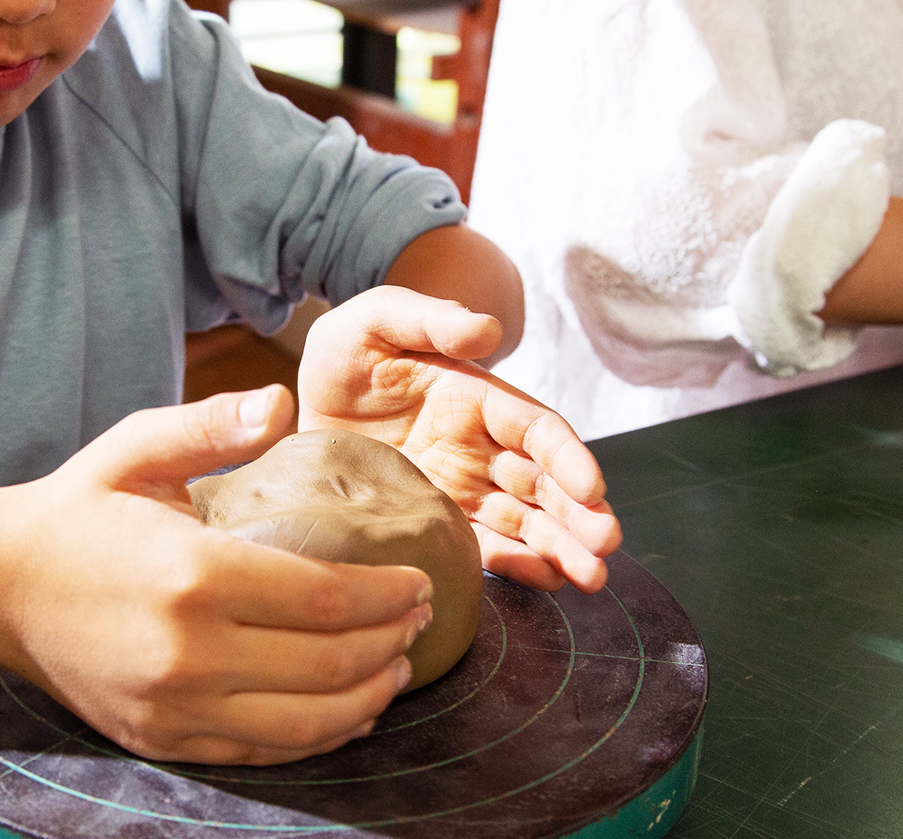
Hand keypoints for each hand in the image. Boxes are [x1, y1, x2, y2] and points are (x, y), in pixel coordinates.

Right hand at [0, 385, 433, 765]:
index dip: (386, 596)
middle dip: (391, 644)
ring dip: (367, 699)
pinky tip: (346, 711)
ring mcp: (173, 705)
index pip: (324, 598)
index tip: (418, 581)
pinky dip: (317, 736)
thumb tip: (282, 402)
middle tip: (420, 620)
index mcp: (192, 574)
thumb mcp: (137, 447)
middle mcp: (187, 652)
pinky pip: (261, 751)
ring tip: (397, 669)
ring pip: (305, 724)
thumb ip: (213, 424)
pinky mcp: (162, 738)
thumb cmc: (76, 510)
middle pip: (327, 664)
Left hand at [297, 286, 621, 592]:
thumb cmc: (346, 353)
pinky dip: (517, 565)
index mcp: (475, 397)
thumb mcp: (376, 322)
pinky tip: (549, 583)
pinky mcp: (437, 520)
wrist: (296, 400)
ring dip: (561, 548)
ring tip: (591, 579)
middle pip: (542, 483)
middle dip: (579, 514)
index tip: (592, 488)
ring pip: (524, 521)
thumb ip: (429, 319)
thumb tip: (488, 330)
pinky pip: (484, 546)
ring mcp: (461, 487)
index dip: (567, 457)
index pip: (535, 429)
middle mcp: (478, 446)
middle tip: (606, 546)